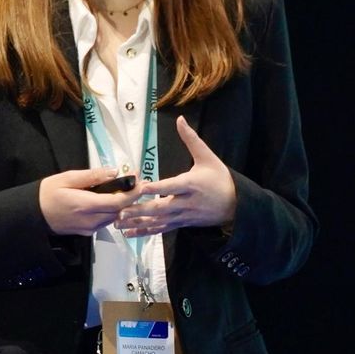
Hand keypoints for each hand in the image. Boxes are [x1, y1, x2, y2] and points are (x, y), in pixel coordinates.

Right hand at [40, 167, 152, 235]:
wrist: (32, 214)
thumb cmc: (48, 193)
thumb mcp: (67, 178)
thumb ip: (92, 176)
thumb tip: (114, 172)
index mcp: (85, 205)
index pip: (117, 202)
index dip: (132, 194)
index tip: (142, 182)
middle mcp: (90, 221)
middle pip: (119, 212)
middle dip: (130, 198)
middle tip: (138, 183)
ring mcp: (88, 229)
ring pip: (113, 218)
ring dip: (121, 206)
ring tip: (126, 190)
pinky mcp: (86, 232)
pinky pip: (104, 222)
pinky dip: (111, 211)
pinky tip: (110, 201)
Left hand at [116, 116, 237, 236]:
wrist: (237, 205)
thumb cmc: (220, 179)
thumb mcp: (208, 157)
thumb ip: (191, 139)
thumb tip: (180, 120)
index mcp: (191, 184)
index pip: (172, 186)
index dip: (156, 188)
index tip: (141, 187)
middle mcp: (186, 202)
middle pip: (161, 208)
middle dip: (140, 210)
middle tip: (120, 211)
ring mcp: (183, 216)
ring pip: (158, 221)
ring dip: (137, 223)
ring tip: (117, 223)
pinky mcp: (181, 224)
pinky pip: (161, 229)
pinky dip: (145, 231)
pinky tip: (129, 233)